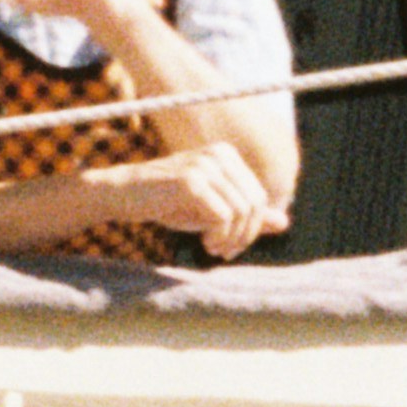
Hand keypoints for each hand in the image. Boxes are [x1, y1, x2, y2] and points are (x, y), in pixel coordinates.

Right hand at [89, 143, 277, 260]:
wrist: (121, 195)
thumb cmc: (165, 202)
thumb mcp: (210, 210)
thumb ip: (246, 214)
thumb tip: (285, 224)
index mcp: (227, 155)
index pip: (259, 196)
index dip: (253, 228)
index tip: (231, 246)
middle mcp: (220, 154)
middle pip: (256, 204)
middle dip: (246, 235)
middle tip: (224, 252)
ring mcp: (205, 165)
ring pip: (243, 211)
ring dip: (231, 239)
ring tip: (213, 248)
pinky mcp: (192, 181)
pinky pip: (224, 216)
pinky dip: (219, 236)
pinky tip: (204, 242)